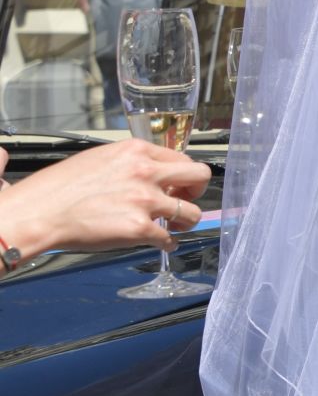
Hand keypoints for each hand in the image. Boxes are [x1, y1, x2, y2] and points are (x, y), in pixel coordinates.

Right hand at [0, 140, 210, 257]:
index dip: (183, 175)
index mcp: (135, 151)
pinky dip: (169, 243)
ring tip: (175, 226)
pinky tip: (162, 243)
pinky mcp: (139, 228)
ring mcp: (145, 201)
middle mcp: (146, 172)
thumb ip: (131, 163)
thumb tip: (151, 172)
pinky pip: (170, 239)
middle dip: (196, 192)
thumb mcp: (100, 158)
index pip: (181, 159)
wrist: (39, 211)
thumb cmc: (60, 187)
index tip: (179, 184)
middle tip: (186, 201)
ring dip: (186, 222)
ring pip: (192, 213)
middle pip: (199, 177)